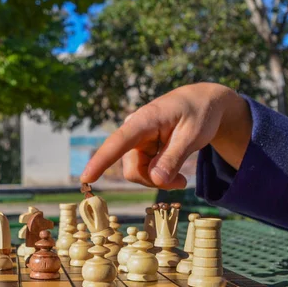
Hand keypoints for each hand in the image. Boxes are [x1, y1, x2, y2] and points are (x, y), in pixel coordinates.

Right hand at [80, 83, 251, 188]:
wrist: (201, 103)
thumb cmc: (199, 114)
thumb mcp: (193, 136)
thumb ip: (173, 159)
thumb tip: (155, 180)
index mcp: (144, 120)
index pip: (118, 143)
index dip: (101, 161)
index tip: (86, 178)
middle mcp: (133, 129)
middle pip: (133, 168)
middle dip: (154, 180)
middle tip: (182, 182)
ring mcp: (134, 140)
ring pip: (137, 172)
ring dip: (158, 179)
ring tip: (181, 178)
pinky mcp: (139, 147)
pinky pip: (142, 170)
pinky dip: (158, 176)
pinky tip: (174, 172)